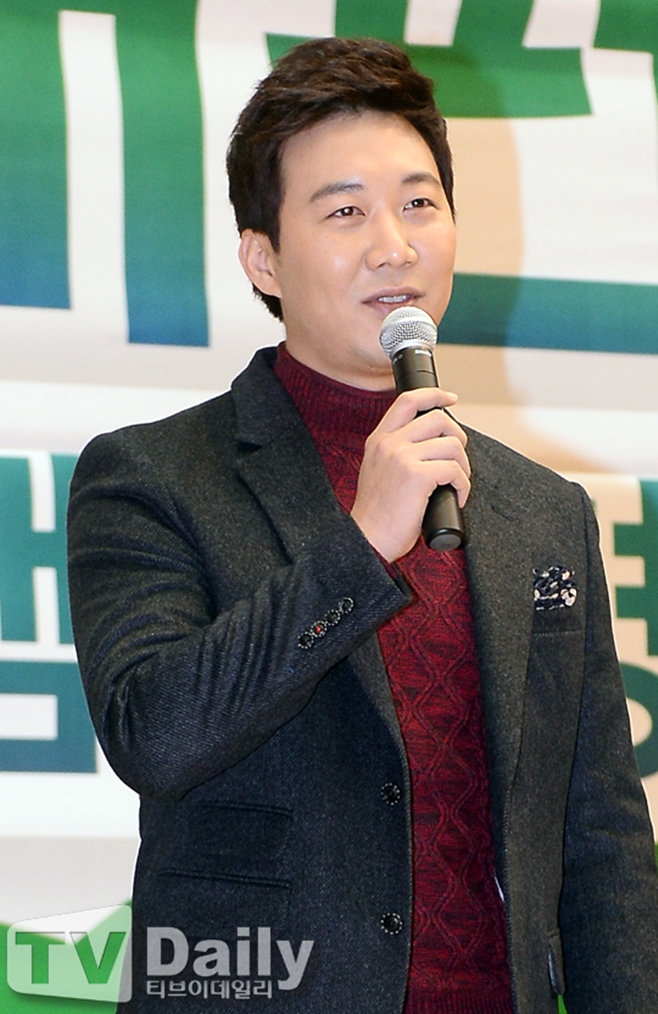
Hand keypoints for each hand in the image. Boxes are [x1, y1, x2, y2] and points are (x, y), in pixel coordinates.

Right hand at [350, 388, 469, 562]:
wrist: (368, 539)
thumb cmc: (377, 514)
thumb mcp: (378, 471)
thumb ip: (396, 453)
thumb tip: (432, 444)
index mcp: (378, 440)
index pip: (408, 401)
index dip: (434, 395)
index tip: (450, 399)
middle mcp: (389, 444)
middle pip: (438, 419)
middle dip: (458, 438)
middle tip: (458, 460)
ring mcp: (402, 458)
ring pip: (452, 445)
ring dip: (463, 466)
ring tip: (457, 484)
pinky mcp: (417, 476)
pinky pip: (454, 470)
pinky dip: (463, 485)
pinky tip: (457, 498)